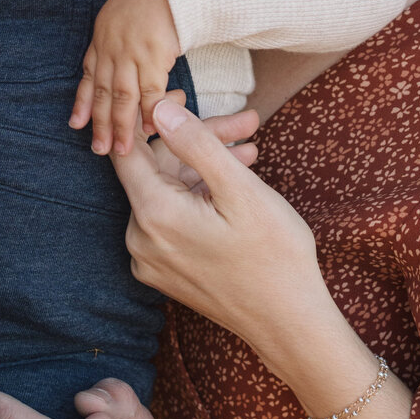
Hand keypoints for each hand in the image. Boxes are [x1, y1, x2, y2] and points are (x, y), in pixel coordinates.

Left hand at [69, 0, 180, 155]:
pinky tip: (150, 128)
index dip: (82, 103)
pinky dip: (150, 112)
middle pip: (103, 93)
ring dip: (122, 126)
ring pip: (122, 98)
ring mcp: (131, 54)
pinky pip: (150, 90)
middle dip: (100, 124)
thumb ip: (110, 43)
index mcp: (101, 40)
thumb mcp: (116, 18)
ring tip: (123, 149)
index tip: (76, 125)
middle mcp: (111, 49)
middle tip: (100, 150)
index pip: (88, 76)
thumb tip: (110, 69)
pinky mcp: (154, 56)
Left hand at [112, 98, 327, 369]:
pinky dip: (201, 196)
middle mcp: (140, 240)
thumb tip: (159, 106)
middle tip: (248, 123)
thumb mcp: (240, 189)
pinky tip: (237, 182)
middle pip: (157, 169)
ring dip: (207, 167)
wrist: (291, 325)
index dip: (151, 115)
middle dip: (199, 141)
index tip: (181, 92)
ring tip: (252, 151)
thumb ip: (195, 144)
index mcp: (153, 215)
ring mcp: (151, 259)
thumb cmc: (274, 256)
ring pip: (170, 192)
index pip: (128, 149)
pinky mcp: (167, 270)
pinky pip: (174, 219)